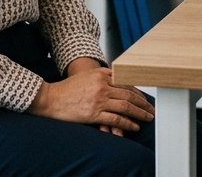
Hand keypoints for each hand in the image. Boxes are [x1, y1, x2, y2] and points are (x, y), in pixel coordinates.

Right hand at [27, 63, 153, 132]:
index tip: (144, 98)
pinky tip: (134, 126)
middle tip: (151, 109)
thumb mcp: (87, 76)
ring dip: (140, 113)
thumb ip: (103, 76)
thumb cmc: (67, 88)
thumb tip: (120, 81)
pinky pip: (116, 119)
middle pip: (129, 94)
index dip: (138, 92)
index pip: (126, 83)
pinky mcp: (94, 114)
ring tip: (147, 117)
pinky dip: (128, 123)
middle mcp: (102, 86)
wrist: (50, 98)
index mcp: (101, 74)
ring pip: (126, 107)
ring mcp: (99, 100)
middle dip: (143, 103)